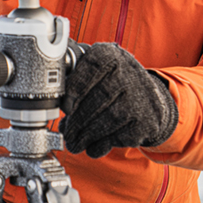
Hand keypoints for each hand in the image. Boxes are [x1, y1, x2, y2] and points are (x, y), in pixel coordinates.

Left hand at [59, 43, 177, 157]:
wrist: (150, 101)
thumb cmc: (114, 84)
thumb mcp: (98, 69)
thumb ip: (75, 75)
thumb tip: (52, 94)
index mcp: (111, 54)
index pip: (90, 68)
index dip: (74, 89)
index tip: (64, 107)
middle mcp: (128, 72)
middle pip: (97, 99)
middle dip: (77, 121)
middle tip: (66, 132)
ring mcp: (140, 98)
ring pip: (106, 120)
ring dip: (85, 136)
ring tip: (74, 143)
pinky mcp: (146, 121)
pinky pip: (118, 137)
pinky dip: (101, 145)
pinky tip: (92, 147)